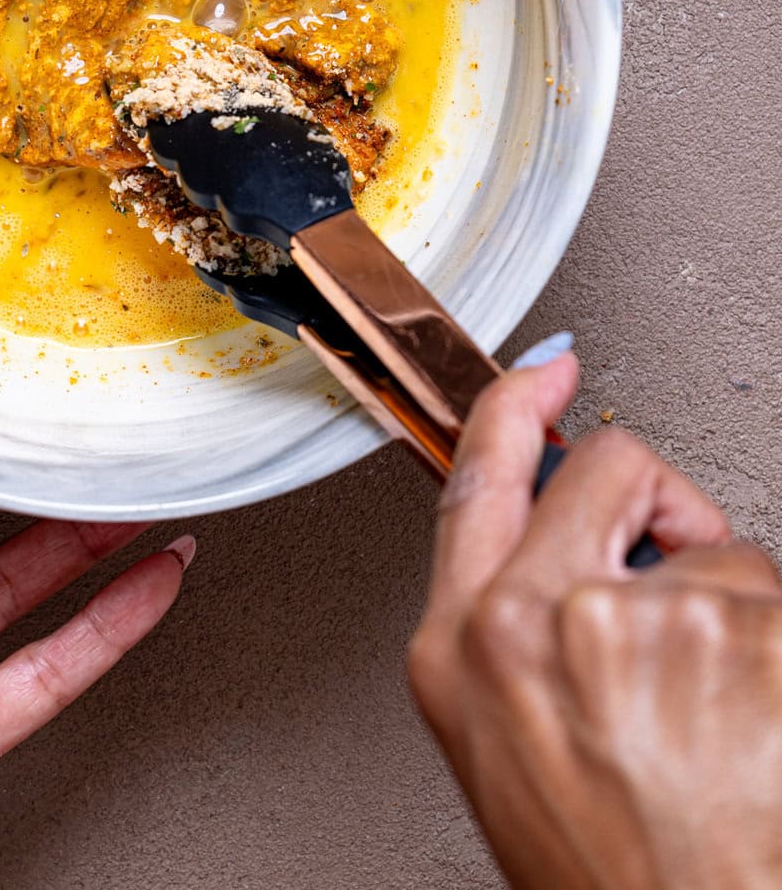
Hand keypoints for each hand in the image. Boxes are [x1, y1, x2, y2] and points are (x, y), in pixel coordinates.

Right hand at [407, 350, 781, 888]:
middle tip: (685, 567)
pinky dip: (780, 652)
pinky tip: (759, 724)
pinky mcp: (732, 629)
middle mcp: (533, 618)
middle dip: (661, 502)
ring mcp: (635, 618)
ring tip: (725, 719)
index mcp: (462, 648)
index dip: (517, 405)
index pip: (479, 477)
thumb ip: (518, 628)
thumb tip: (570, 551)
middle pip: (608, 471)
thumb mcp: (507, 743)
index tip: (551, 372)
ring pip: (720, 550)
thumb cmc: (609, 873)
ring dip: (738, 616)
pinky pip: (777, 597)